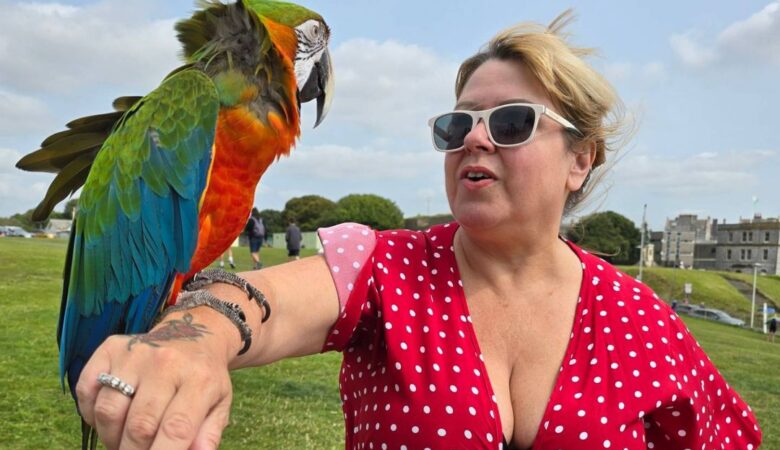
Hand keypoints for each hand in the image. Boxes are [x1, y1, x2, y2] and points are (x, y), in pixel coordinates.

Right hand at [76, 312, 234, 449]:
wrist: (193, 331)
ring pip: (108, 412)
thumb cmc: (203, 377)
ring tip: (125, 440)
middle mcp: (166, 363)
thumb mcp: (220, 404)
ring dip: (111, 437)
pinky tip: (112, 418)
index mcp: (200, 379)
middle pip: (139, 426)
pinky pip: (86, 391)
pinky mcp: (111, 348)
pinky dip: (91, 415)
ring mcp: (135, 353)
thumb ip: (208, 434)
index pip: (176, 429)